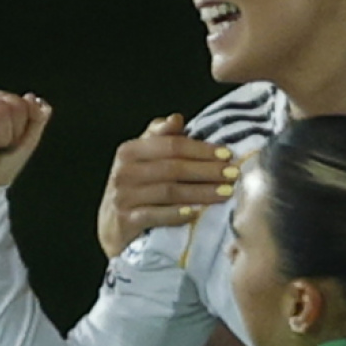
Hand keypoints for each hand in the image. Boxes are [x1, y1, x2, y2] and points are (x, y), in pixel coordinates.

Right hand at [98, 114, 237, 257]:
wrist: (113, 227)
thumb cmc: (136, 189)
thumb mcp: (143, 160)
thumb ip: (160, 138)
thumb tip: (176, 118)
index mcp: (129, 151)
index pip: (171, 145)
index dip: (201, 149)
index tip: (227, 154)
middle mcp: (123, 172)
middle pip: (173, 167)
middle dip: (207, 170)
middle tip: (233, 174)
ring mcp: (123, 197)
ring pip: (169, 191)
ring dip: (201, 192)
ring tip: (225, 193)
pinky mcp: (125, 220)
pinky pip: (155, 215)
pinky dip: (177, 214)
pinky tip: (197, 213)